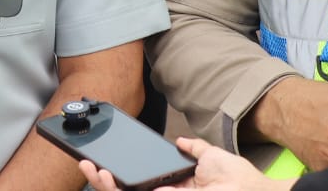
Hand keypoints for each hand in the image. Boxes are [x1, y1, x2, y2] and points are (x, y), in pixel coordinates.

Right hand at [78, 137, 295, 190]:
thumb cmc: (239, 180)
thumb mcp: (211, 156)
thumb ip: (193, 149)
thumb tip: (180, 141)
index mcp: (176, 188)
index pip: (141, 183)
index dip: (121, 175)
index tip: (106, 161)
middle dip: (103, 181)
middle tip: (87, 165)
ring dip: (103, 185)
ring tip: (91, 170)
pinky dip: (116, 190)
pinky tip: (105, 178)